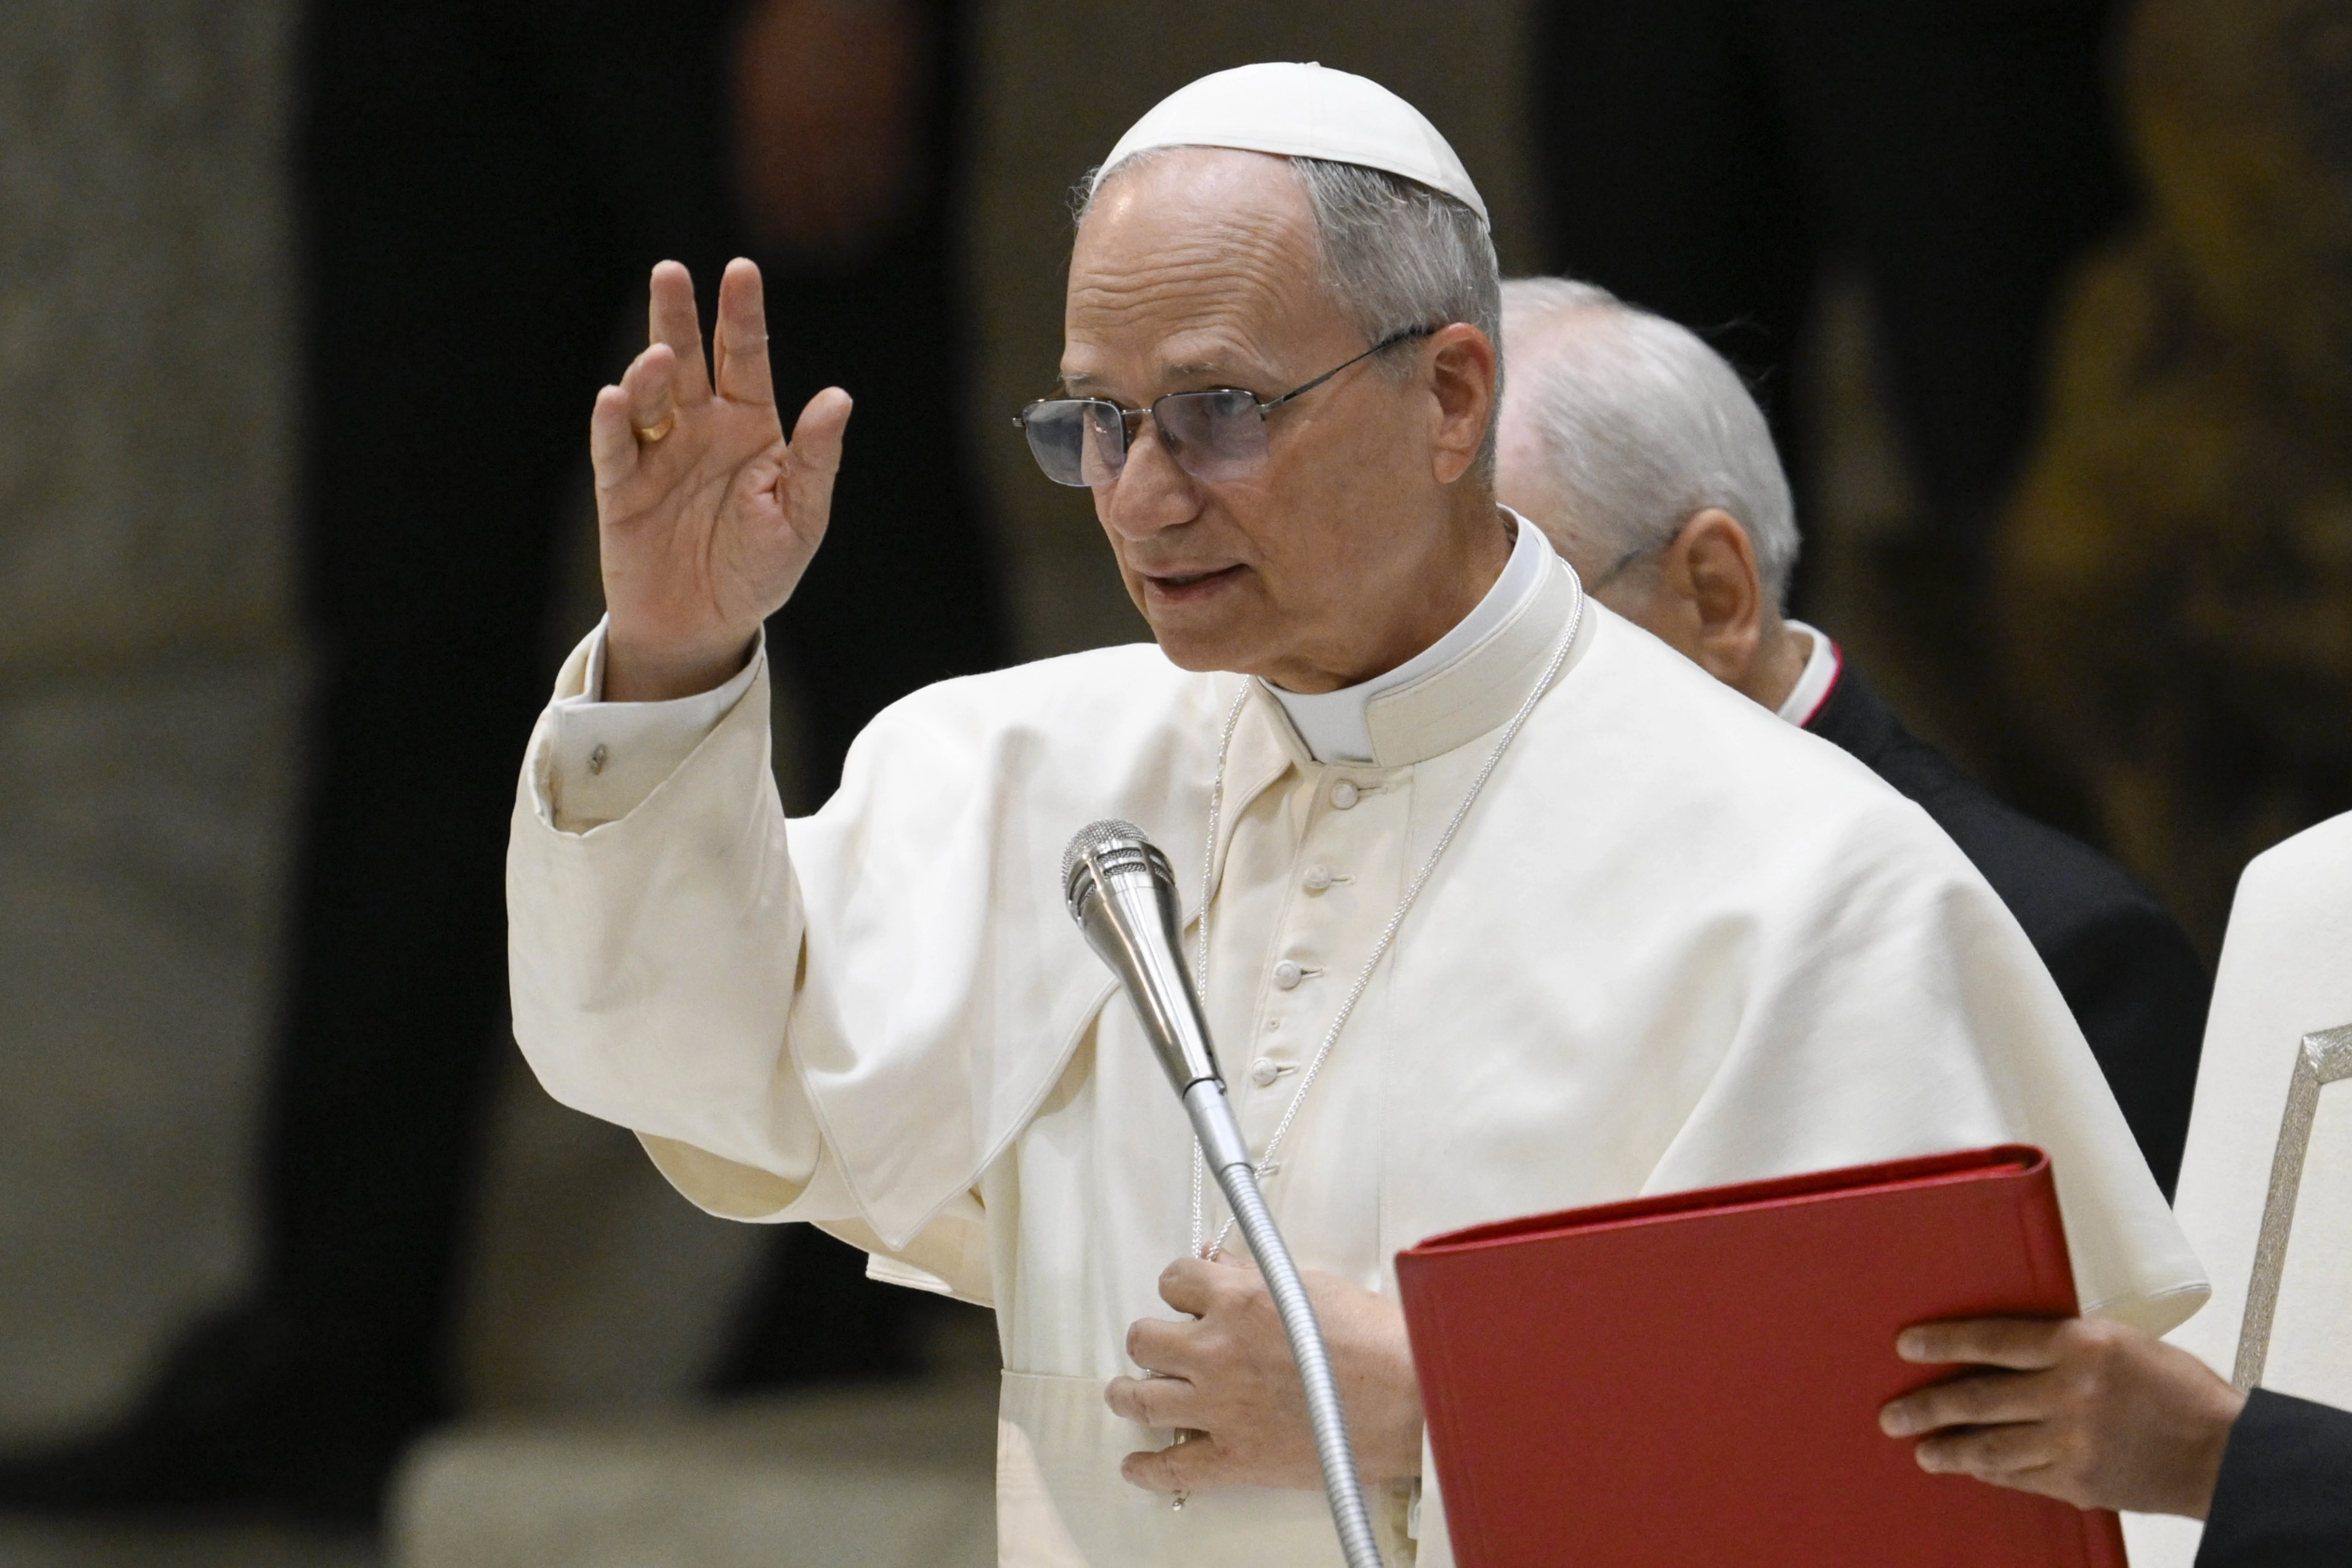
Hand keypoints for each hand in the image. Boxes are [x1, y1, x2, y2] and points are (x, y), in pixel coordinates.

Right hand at [591, 259, 849, 700]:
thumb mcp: (801, 517)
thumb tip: (838, 399)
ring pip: (649, 397)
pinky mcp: (621, 488)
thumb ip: (814, 458)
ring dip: (649, 373)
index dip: (742, 315)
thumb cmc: (759, 570)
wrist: (706, 627)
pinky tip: (614, 399)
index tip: (741, 271)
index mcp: (749, 426)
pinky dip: (613, 424)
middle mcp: (700, 428)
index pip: (745, 358)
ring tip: (657, 358)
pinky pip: (615, 449)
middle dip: (677, 315)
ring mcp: (657, 453)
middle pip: (687, 359)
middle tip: (671, 272)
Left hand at [732, 0, 930, 262]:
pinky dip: (891, 192)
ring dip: (855, 219)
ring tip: (857, 241)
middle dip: (817, 228)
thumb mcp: (760, 69)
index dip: (777, 215)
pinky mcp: (885, 115)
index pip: (769, 180)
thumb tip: (763, 166)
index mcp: (771, 113)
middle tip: (825, 253)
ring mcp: (849, 121)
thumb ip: (764, 119)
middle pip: (811, 192)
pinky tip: (891, 209)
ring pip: (852, 185)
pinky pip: (889, 165)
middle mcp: (808, 124)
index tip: (783, 241)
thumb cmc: (796, 27)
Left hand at [1103, 1255, 1423, 1493]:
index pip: (1174, 1280)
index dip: (1180, 1288)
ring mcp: (1221, 1409)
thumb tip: (1218, 1267)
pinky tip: (1136, 1465)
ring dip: (1129, 1392)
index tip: (1186, 1299)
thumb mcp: (1310, 1286)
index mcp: (1238, 1302)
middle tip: (1164, 1346)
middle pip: (1145, 1339)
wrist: (1410, 1398)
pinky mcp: (1235, 1459)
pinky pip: (1172, 1469)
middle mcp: (1217, 1353)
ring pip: (1140, 1398)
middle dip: (1153, 1338)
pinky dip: (1146, 1470)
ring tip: (1130, 1391)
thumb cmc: (1375, 1340)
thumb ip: (1253, 1277)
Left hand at [1878, 1316, 2247, 1517]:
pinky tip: (1971, 1469)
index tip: (1907, 1346)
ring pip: (1989, 1445)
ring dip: (1948, 1448)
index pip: (1992, 1340)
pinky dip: (1990, 1472)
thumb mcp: (2123, 1344)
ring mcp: (2072, 1441)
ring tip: (1920, 1450)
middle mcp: (2069, 1392)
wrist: (2226, 1452)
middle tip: (1890, 1415)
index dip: (1944, 1343)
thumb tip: (2010, 1349)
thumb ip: (2068, 1346)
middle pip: (1977, 1397)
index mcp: (2081, 1346)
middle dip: (1927, 1406)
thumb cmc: (2179, 1389)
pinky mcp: (2080, 1481)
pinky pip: (2020, 1476)